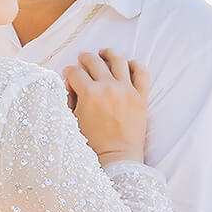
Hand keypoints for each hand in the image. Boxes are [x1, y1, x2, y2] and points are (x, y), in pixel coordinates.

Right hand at [63, 48, 149, 164]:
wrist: (117, 159)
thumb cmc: (93, 144)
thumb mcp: (73, 121)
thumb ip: (70, 99)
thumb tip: (71, 84)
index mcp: (89, 93)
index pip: (75, 72)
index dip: (69, 73)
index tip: (69, 76)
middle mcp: (109, 87)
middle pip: (94, 61)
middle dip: (85, 59)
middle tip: (83, 59)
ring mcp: (127, 90)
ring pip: (118, 60)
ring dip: (109, 54)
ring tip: (104, 53)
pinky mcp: (141, 96)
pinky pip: (142, 72)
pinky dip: (135, 64)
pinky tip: (128, 64)